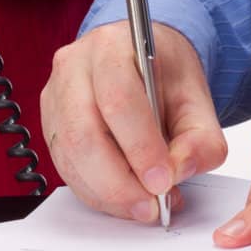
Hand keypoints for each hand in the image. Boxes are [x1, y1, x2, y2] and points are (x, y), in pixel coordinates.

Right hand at [41, 20, 227, 221]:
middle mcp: (74, 66)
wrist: (142, 60)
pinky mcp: (49, 125)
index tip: (162, 181)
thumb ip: (200, 139)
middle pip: (84, 134)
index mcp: (112, 45)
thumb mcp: (198, 97)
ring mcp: (56, 96)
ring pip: (71, 157)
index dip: (139, 146)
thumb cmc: (164, 73)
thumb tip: (178, 171)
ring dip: (108, 193)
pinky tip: (123, 197)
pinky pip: (66, 168)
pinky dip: (96, 193)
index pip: (118, 99)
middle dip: (120, 182)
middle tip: (151, 205)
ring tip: (143, 205)